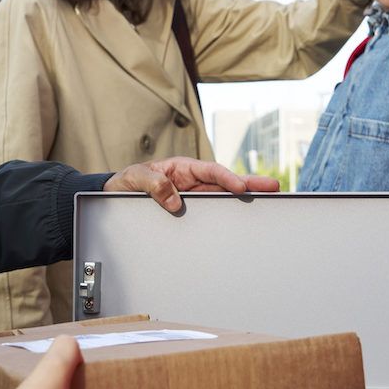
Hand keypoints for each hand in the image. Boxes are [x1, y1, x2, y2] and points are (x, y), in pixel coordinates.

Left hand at [105, 157, 280, 214]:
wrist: (115, 196)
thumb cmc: (125, 182)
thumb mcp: (134, 178)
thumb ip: (152, 185)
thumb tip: (175, 201)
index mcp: (182, 168)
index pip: (211, 171)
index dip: (227, 178)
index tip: (240, 187)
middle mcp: (193, 181)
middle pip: (226, 182)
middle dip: (250, 184)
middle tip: (274, 187)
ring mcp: (195, 197)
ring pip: (224, 197)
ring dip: (245, 200)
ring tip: (269, 202)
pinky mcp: (192, 211)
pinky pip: (213, 213)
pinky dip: (230, 215)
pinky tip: (244, 221)